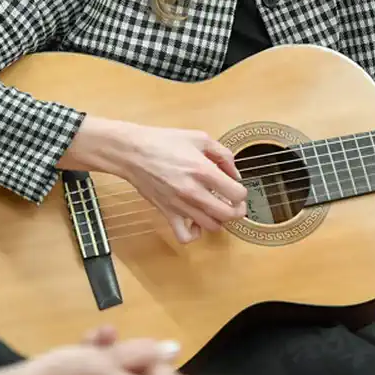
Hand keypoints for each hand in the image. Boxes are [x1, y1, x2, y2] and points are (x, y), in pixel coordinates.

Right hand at [66, 117, 247, 242]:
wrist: (133, 152)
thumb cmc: (164, 142)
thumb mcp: (199, 138)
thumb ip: (223, 154)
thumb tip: (235, 174)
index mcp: (203, 170)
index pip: (236, 194)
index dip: (242, 192)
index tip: (236, 187)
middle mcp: (193, 192)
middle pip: (228, 214)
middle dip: (237, 210)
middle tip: (233, 202)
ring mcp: (180, 205)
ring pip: (211, 226)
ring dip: (219, 219)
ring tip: (216, 208)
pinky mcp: (168, 213)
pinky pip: (185, 236)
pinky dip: (195, 234)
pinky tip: (196, 221)